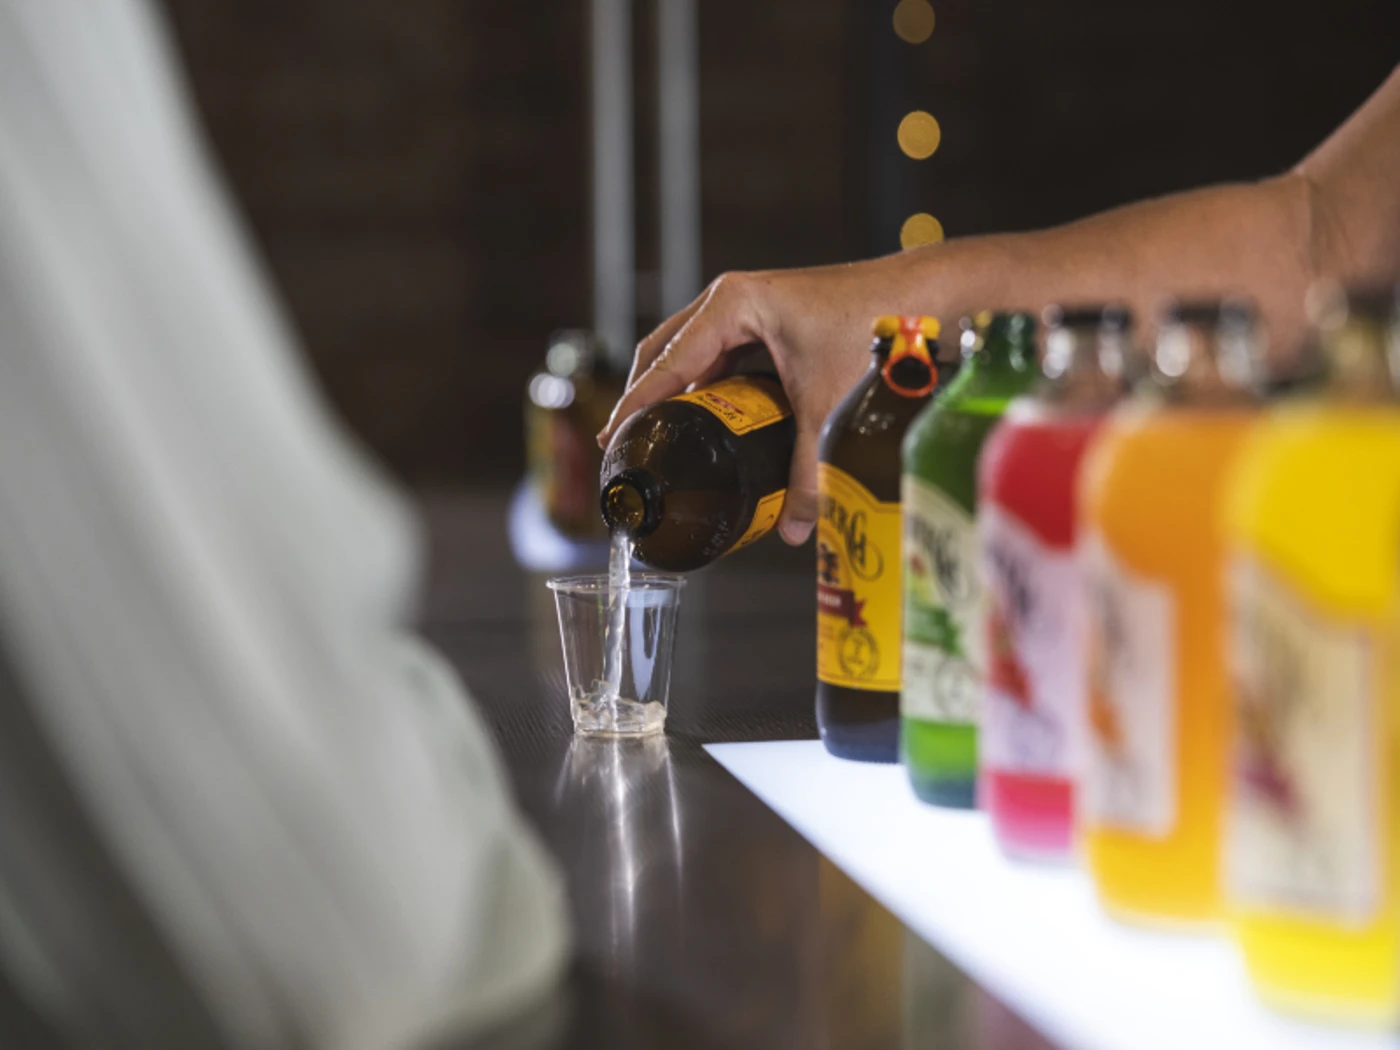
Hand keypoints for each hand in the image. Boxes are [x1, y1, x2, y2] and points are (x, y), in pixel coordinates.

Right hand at [598, 255, 937, 544]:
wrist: (926, 296)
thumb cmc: (877, 327)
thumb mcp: (830, 408)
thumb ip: (810, 473)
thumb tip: (791, 531)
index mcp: (732, 307)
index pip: (667, 363)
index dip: (637, 405)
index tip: (615, 441)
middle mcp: (733, 301)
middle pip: (666, 352)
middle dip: (646, 398)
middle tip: (631, 446)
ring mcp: (750, 308)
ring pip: (693, 353)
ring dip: (676, 392)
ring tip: (663, 439)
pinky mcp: (770, 321)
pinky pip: (721, 356)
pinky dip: (708, 387)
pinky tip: (709, 422)